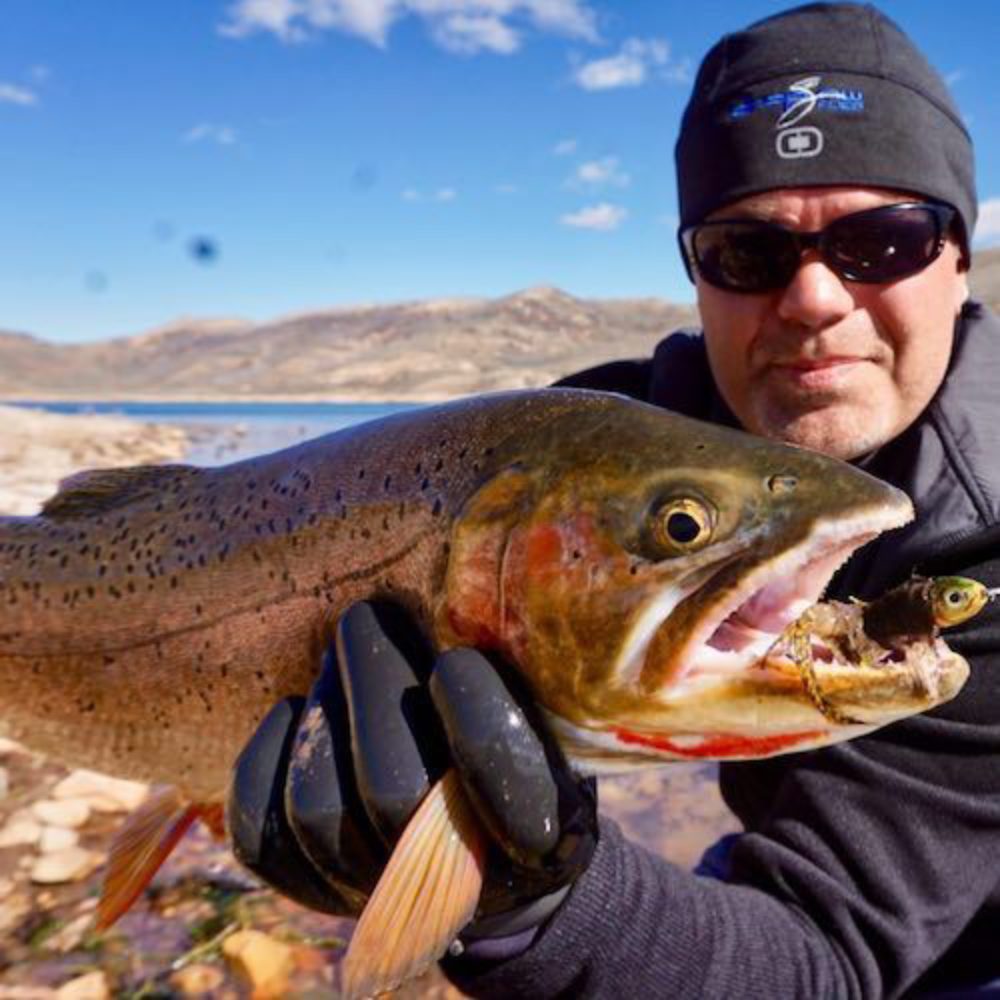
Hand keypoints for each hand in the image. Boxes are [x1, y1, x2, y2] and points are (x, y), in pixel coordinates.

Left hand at [226, 601, 596, 936]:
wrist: (479, 841)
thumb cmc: (524, 748)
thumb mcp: (549, 718)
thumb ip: (522, 684)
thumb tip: (462, 608)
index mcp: (539, 841)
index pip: (503, 788)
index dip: (475, 722)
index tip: (455, 661)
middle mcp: (451, 886)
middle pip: (391, 791)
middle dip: (372, 686)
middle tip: (366, 613)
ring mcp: (377, 893)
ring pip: (318, 811)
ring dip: (322, 715)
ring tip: (334, 657)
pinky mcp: (312, 888)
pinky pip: (263, 837)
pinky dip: (265, 764)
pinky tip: (293, 710)